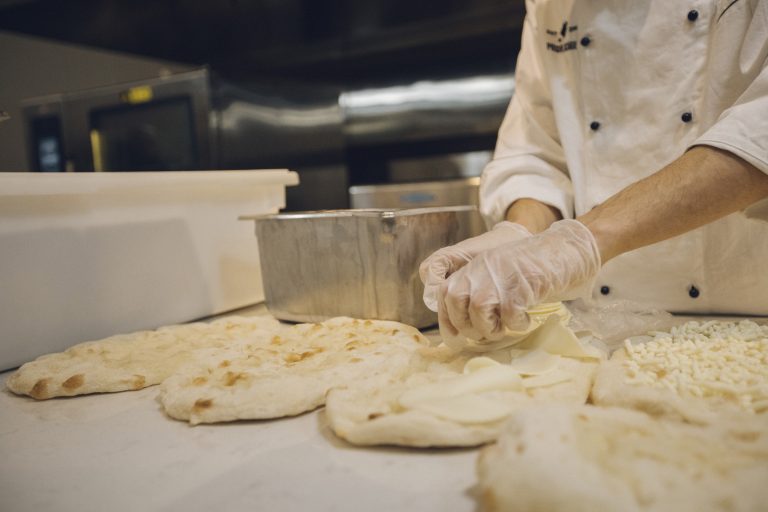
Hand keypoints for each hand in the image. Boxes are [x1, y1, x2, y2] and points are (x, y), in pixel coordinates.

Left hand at [437, 219, 600, 342]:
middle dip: (467, 325)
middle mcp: (483, 268)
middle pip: (455, 300)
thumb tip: (462, 328)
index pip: (445, 293)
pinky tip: (525, 320)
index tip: (456, 338)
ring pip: (478, 309)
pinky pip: (509, 314)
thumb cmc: (535, 268)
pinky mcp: (523, 285)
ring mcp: (502, 275)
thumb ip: (480, 290)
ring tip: (505, 327)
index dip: (448, 319)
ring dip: (490, 328)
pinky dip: (516, 324)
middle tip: (488, 331)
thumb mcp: (499, 273)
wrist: (568, 249)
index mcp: (475, 266)